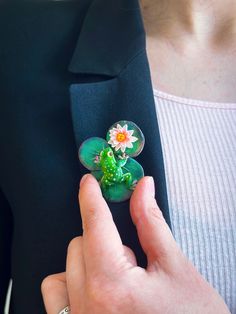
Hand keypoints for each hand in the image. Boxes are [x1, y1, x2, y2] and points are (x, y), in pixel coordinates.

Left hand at [41, 174, 229, 313]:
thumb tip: (143, 190)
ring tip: (117, 278)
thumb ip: (152, 223)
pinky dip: (72, 281)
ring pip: (65, 267)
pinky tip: (97, 289)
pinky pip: (56, 294)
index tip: (89, 182)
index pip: (95, 225)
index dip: (91, 197)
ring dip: (87, 260)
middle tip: (131, 259)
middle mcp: (88, 308)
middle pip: (78, 245)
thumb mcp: (176, 268)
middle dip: (103, 240)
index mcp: (112, 287)